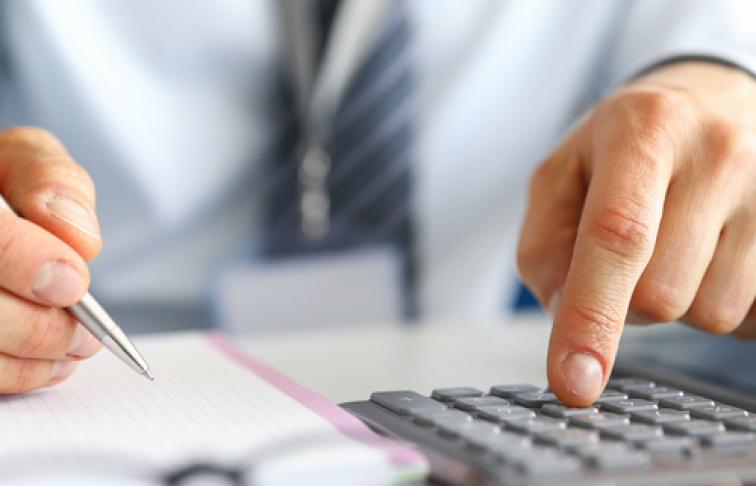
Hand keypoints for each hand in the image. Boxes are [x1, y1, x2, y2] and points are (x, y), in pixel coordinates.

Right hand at [0, 127, 101, 392]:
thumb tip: (79, 240)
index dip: (25, 261)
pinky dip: (14, 375)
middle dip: (35, 327)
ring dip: (27, 360)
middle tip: (83, 335)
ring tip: (74, 349)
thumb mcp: (24, 160)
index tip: (74, 283)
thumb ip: (52, 181)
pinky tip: (48, 364)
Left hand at [518, 62, 755, 405]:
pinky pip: (753, 314)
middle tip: (632, 255)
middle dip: (629, 300)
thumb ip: (546, 246)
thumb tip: (566, 317)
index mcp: (645, 130)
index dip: (592, 318)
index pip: (617, 237)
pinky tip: (717, 254)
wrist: (715, 102)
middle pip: (660, 294)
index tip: (575, 385)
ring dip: (680, 300)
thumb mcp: (561, 176)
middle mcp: (721, 154)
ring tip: (679, 244)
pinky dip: (722, 301)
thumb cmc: (625, 147)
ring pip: (712, 312)